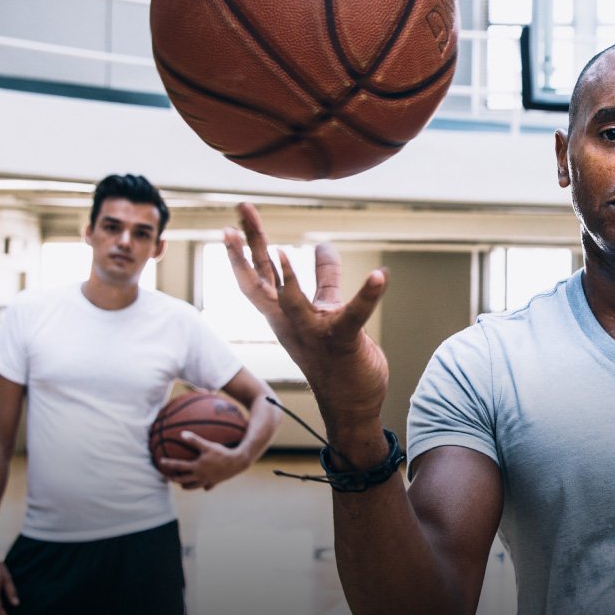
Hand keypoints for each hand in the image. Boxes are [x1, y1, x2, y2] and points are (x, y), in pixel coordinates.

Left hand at [158, 430, 249, 489]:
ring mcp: (207, 481)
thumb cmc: (222, 453)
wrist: (237, 463)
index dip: (168, 464)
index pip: (178, 466)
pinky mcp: (214, 483)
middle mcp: (200, 476)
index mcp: (197, 467)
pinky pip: (205, 486)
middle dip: (174, 478)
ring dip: (185, 485)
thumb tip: (182, 434)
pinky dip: (202, 486)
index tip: (160, 462)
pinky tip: (201, 483)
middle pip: (182, 480)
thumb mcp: (208, 445)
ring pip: (192, 486)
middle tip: (167, 476)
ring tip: (181, 482)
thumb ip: (195, 440)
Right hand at [224, 203, 389, 429]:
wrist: (350, 406)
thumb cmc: (335, 357)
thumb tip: (321, 245)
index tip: (235, 217)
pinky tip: (379, 277)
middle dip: (248, 244)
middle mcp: (291, 322)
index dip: (245, 247)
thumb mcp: (326, 310)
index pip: (258, 275)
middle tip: (241, 208)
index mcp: (284, 314)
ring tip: (282, 250)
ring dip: (286, 279)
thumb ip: (325, 277)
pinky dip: (367, 296)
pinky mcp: (344, 342)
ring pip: (292, 303)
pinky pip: (354, 316)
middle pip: (261, 279)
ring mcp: (315, 333)